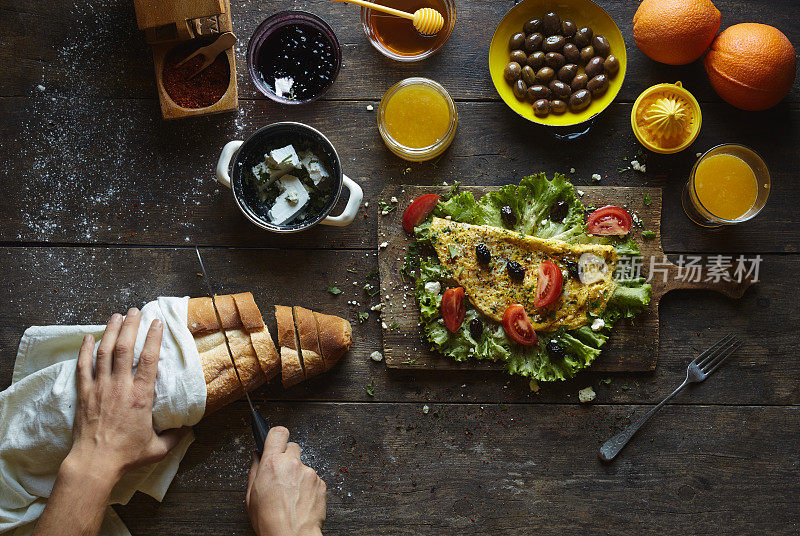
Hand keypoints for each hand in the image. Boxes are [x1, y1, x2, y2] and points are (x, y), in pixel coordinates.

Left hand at [66, 309, 189, 481]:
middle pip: (125, 348)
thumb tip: (188, 429)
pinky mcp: (84, 393)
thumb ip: (175, 437)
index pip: (149, 359)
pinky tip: (89, 337)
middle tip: (135, 311)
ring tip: (117, 316)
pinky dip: (85, 349)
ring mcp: (100, 388)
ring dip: (111, 331)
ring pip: (105, 352)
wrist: (94, 463)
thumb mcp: (158, 449)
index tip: (156, 323)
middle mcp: (120, 386)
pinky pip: (83, 366)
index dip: (153, 338)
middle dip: (131, 326)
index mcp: (141, 396)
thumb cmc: (126, 455)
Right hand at [246, 427, 326, 535]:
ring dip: (298, 474)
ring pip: (303, 465)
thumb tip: (257, 456)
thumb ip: (255, 470)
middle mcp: (292, 464)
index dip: (277, 436)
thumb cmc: (269, 521)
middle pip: (293, 447)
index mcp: (272, 463)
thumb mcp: (251, 496)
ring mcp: (309, 472)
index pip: (278, 433)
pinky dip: (308, 486)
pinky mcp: (321, 483)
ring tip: (291, 494)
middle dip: (287, 457)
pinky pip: (314, 478)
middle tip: (282, 475)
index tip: (276, 442)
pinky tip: (301, 500)